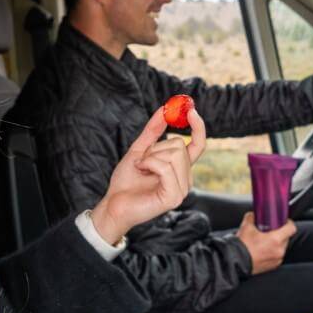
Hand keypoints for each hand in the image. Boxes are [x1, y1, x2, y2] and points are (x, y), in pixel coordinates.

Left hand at [90, 107, 207, 244]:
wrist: (114, 203)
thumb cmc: (126, 181)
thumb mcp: (139, 150)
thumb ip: (153, 131)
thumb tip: (164, 110)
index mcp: (180, 168)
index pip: (198, 145)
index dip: (198, 127)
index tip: (190, 110)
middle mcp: (185, 179)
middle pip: (180, 146)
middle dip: (156, 148)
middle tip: (143, 160)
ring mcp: (182, 189)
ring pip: (174, 155)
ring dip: (150, 157)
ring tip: (141, 169)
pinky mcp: (174, 197)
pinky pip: (166, 168)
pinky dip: (150, 164)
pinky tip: (142, 172)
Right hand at [236, 212, 295, 274]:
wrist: (236, 262)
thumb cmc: (241, 247)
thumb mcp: (246, 227)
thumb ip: (251, 217)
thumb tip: (253, 215)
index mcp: (276, 240)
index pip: (291, 228)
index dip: (289, 223)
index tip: (284, 221)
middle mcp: (279, 250)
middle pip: (287, 238)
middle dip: (281, 233)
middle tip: (271, 230)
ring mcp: (277, 259)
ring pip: (282, 247)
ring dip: (277, 243)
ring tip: (266, 241)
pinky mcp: (273, 266)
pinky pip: (277, 256)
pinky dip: (273, 252)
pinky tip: (263, 250)